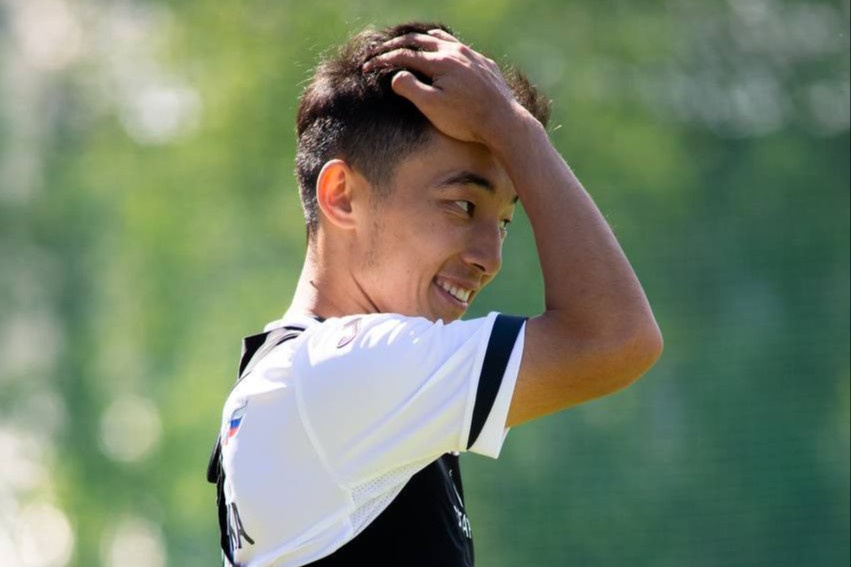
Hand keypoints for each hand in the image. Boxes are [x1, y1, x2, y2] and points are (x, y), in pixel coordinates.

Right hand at [363, 29, 527, 146]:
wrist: (504, 123)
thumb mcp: (431, 107)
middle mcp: (456, 52)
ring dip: (423, 41)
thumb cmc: (465, 119)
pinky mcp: (486, 65)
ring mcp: (473, 56)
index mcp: (440, 61)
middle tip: (382, 52)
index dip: (383, 60)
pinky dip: (445, 49)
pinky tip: (445, 56)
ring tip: (411, 45)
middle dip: (397, 46)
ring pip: (443, 40)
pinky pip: (461, 49)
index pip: (404, 55)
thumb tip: (396, 75)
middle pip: (421, 41)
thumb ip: (410, 88)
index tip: (367, 67)